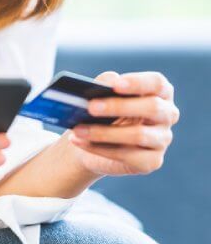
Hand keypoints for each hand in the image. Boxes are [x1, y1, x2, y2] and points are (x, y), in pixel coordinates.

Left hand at [65, 70, 179, 176]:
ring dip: (103, 132)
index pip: (157, 83)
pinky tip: (79, 141)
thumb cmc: (102, 110)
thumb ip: (104, 85)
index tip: (115, 85)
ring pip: (139, 135)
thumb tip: (103, 87)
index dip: (138, 83)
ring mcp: (162, 139)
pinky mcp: (152, 161)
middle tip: (90, 107)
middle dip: (118, 106)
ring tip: (77, 129)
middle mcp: (167, 114)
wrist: (92, 140)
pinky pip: (127, 155)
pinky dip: (98, 148)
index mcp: (159, 92)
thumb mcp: (101, 94)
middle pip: (152, 107)